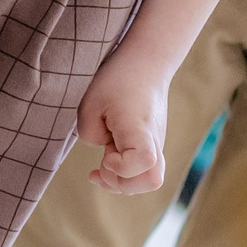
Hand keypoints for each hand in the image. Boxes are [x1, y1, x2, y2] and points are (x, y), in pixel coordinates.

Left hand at [77, 48, 169, 194]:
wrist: (147, 63)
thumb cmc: (117, 79)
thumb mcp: (90, 104)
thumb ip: (90, 135)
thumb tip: (104, 150)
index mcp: (140, 127)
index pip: (144, 161)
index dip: (120, 167)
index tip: (105, 153)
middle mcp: (154, 139)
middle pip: (153, 181)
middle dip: (122, 183)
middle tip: (104, 163)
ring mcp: (156, 143)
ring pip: (149, 179)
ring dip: (123, 180)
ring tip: (104, 164)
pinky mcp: (152, 143)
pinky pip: (144, 169)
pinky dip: (126, 172)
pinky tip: (109, 158)